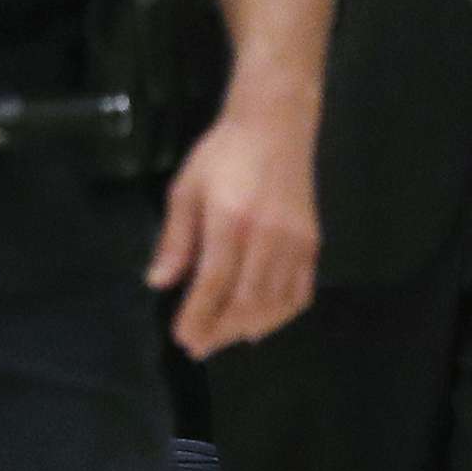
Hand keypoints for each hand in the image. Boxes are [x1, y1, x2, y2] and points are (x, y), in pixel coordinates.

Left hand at [147, 96, 319, 358]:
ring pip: (276, 301)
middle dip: (221, 331)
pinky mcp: (312, 240)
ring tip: (224, 336)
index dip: (197, 317)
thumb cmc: (223, 153)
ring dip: (249, 327)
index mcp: (231, 219)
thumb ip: (175, 238)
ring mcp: (295, 239)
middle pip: (247, 300)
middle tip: (198, 347)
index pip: (214, 282)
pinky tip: (262, 322)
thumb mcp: (186, 188)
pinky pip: (302, 290)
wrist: (276, 123)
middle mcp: (267, 234)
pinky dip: (283, 314)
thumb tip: (159, 283)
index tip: (182, 338)